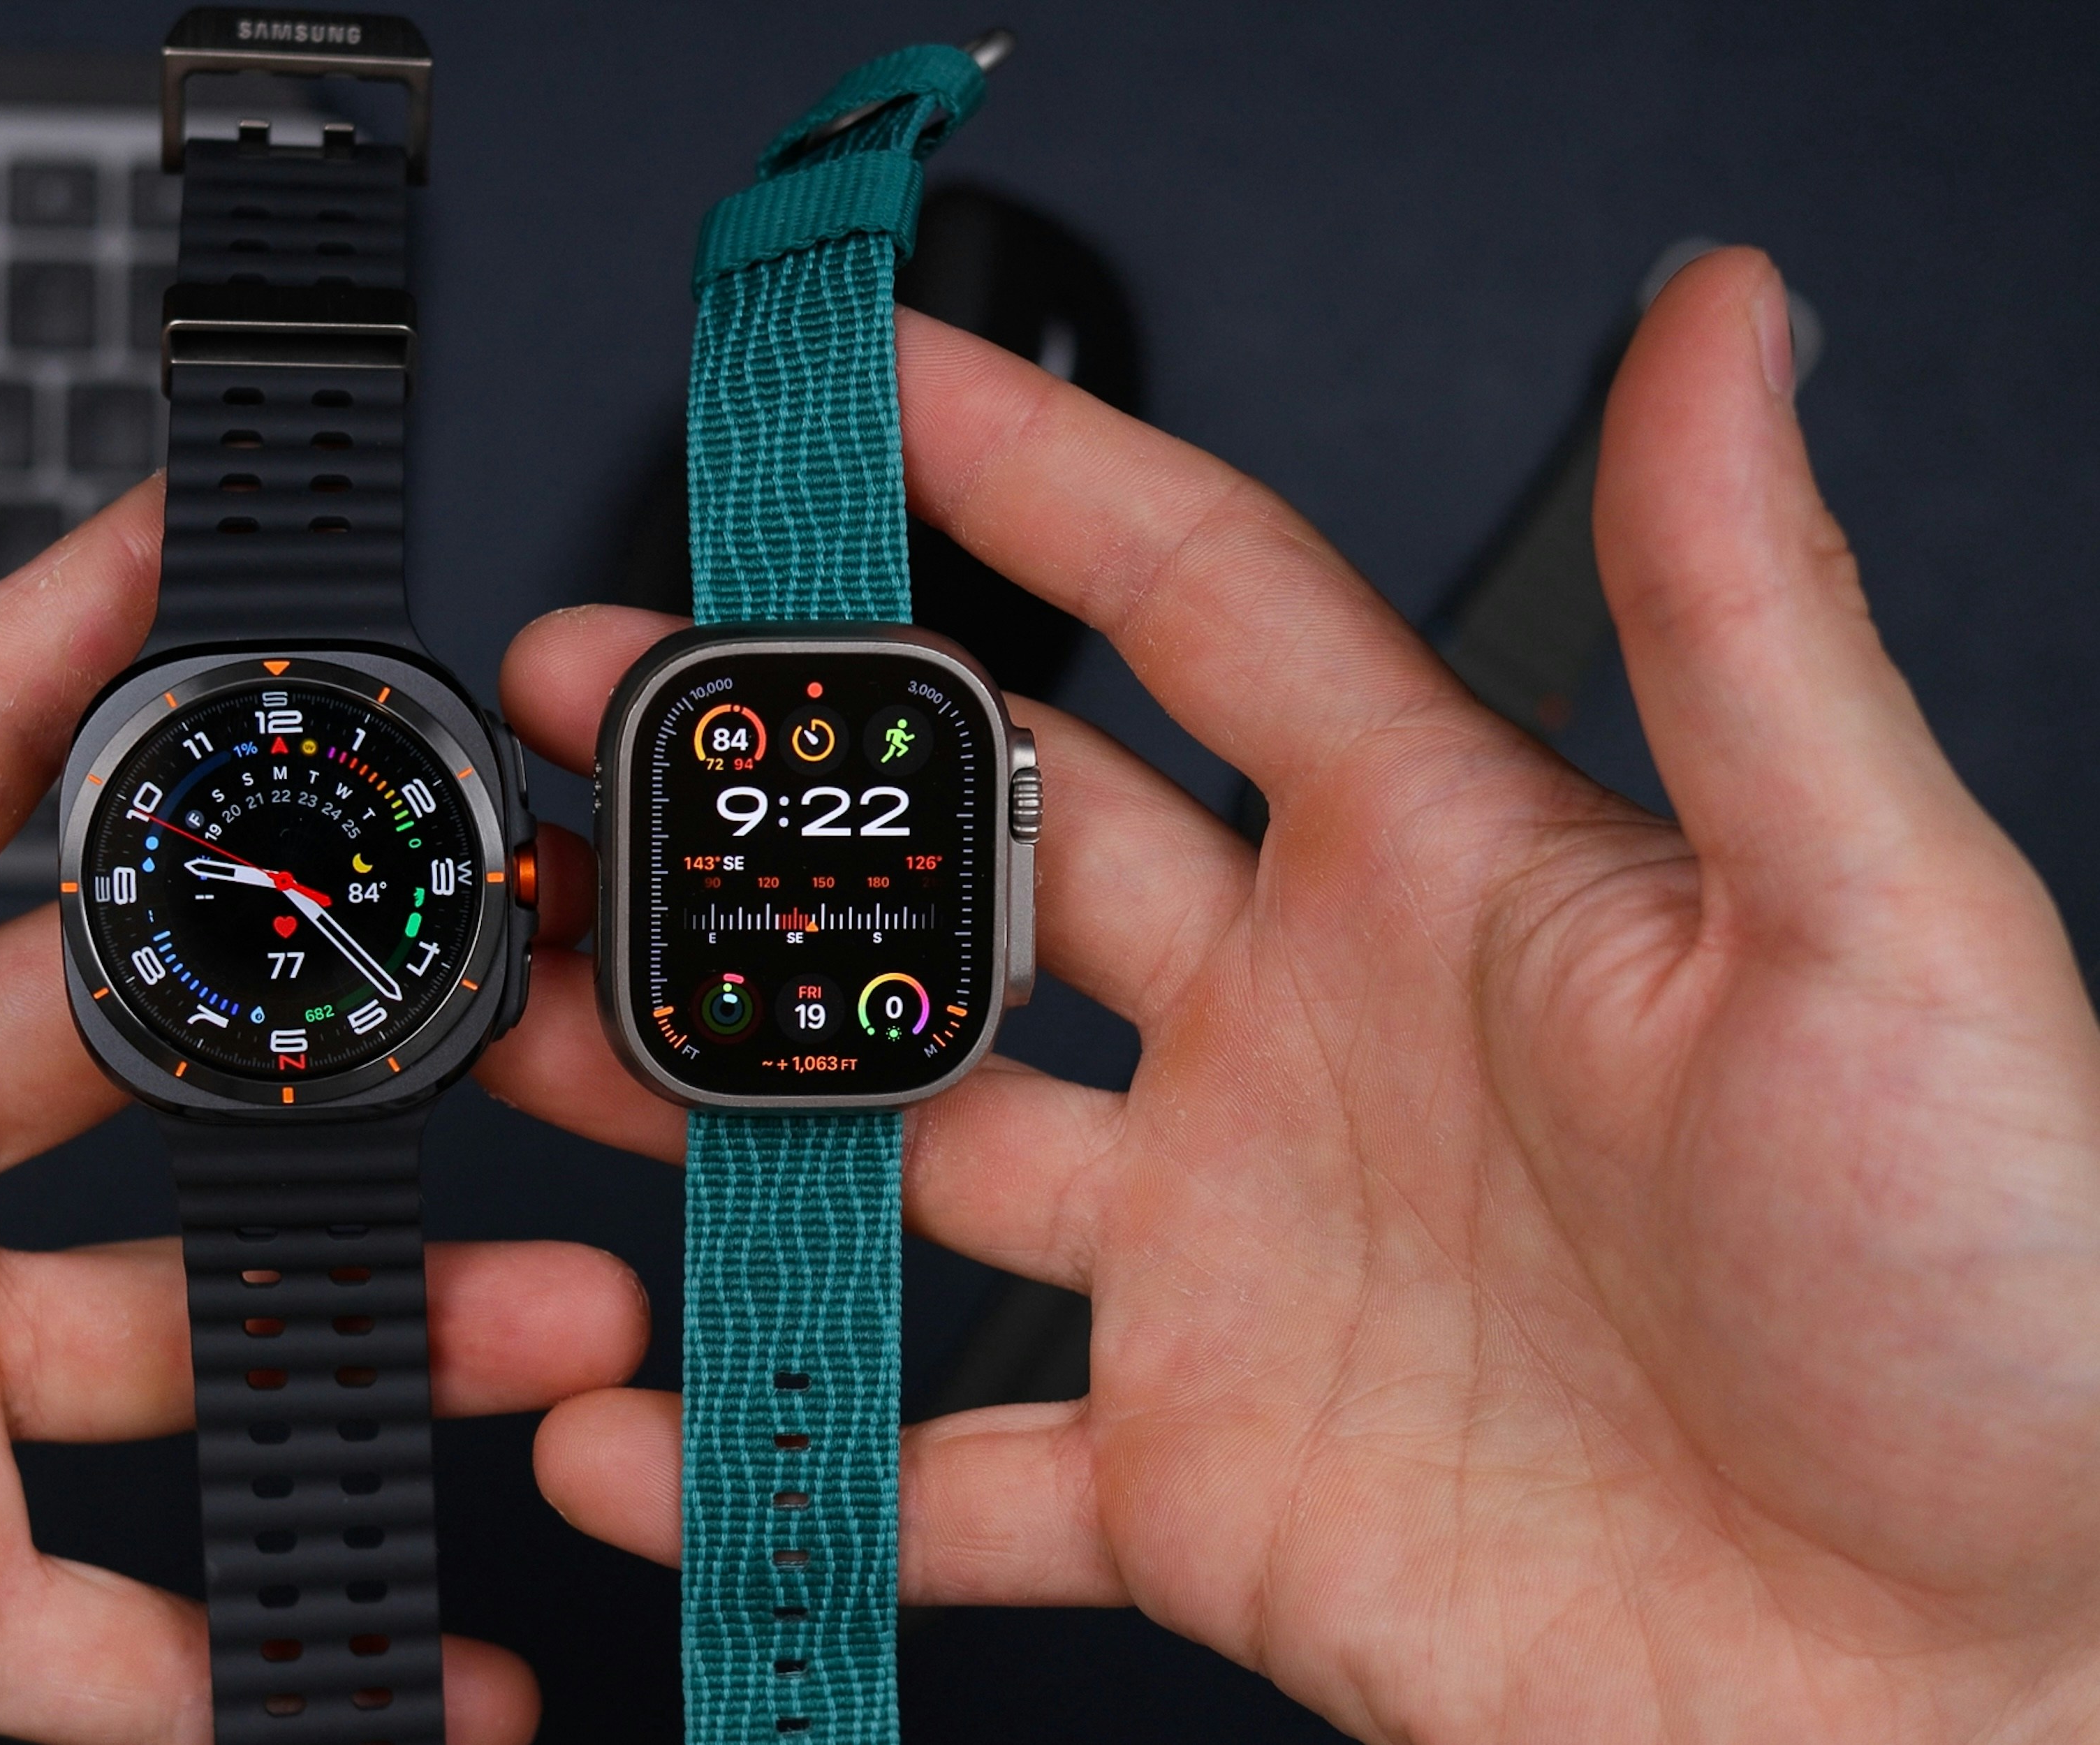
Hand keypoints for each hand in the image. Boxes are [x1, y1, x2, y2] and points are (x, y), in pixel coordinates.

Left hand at [0, 454, 643, 1742]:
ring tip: (552, 1311)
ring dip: (382, 1316)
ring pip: (200, 1317)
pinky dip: (299, 1637)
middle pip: (134, 1039)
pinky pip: (152, 1616)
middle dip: (319, 983)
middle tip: (482, 946)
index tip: (212, 544)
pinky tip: (426, 1646)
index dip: (69, 646)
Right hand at [480, 250, 2099, 1738]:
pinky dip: (769, 1462)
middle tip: (602, 702)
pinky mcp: (1194, 1484)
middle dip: (774, 774)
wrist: (2010, 1696)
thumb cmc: (2015, 1314)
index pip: (1189, 608)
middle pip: (976, 864)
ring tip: (544, 1031)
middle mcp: (1297, 1047)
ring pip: (896, 1140)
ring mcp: (1222, 1265)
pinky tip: (637, 1423)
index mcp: (1443, 875)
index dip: (1025, 473)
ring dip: (713, 1088)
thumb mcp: (1888, 929)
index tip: (862, 382)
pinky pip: (927, 1464)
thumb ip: (1746, 627)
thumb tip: (1724, 328)